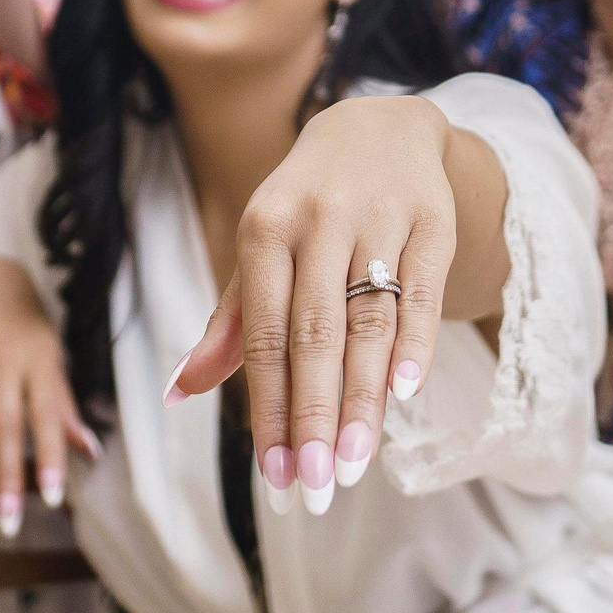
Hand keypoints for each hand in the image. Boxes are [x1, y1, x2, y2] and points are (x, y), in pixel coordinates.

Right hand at [0, 258, 98, 537]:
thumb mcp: (54, 358)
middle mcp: (7, 362)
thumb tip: (91, 453)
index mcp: (41, 362)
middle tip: (8, 524)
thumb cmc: (29, 327)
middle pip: (6, 427)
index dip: (51, 456)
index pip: (47, 415)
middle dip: (7, 477)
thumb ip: (64, 407)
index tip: (53, 498)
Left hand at [168, 95, 456, 517]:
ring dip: (363, 398)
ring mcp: (377, 217)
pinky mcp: (432, 218)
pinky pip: (421, 289)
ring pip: (368, 320)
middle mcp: (317, 220)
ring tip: (355, 464)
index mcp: (264, 230)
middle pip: (314, 334)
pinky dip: (415, 342)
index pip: (263, 335)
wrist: (377, 125)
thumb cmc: (306, 207)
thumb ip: (231, 324)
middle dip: (314, 417)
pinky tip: (406, 394)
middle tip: (315, 487)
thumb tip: (180, 392)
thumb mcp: (262, 249)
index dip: (268, 407)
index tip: (275, 476)